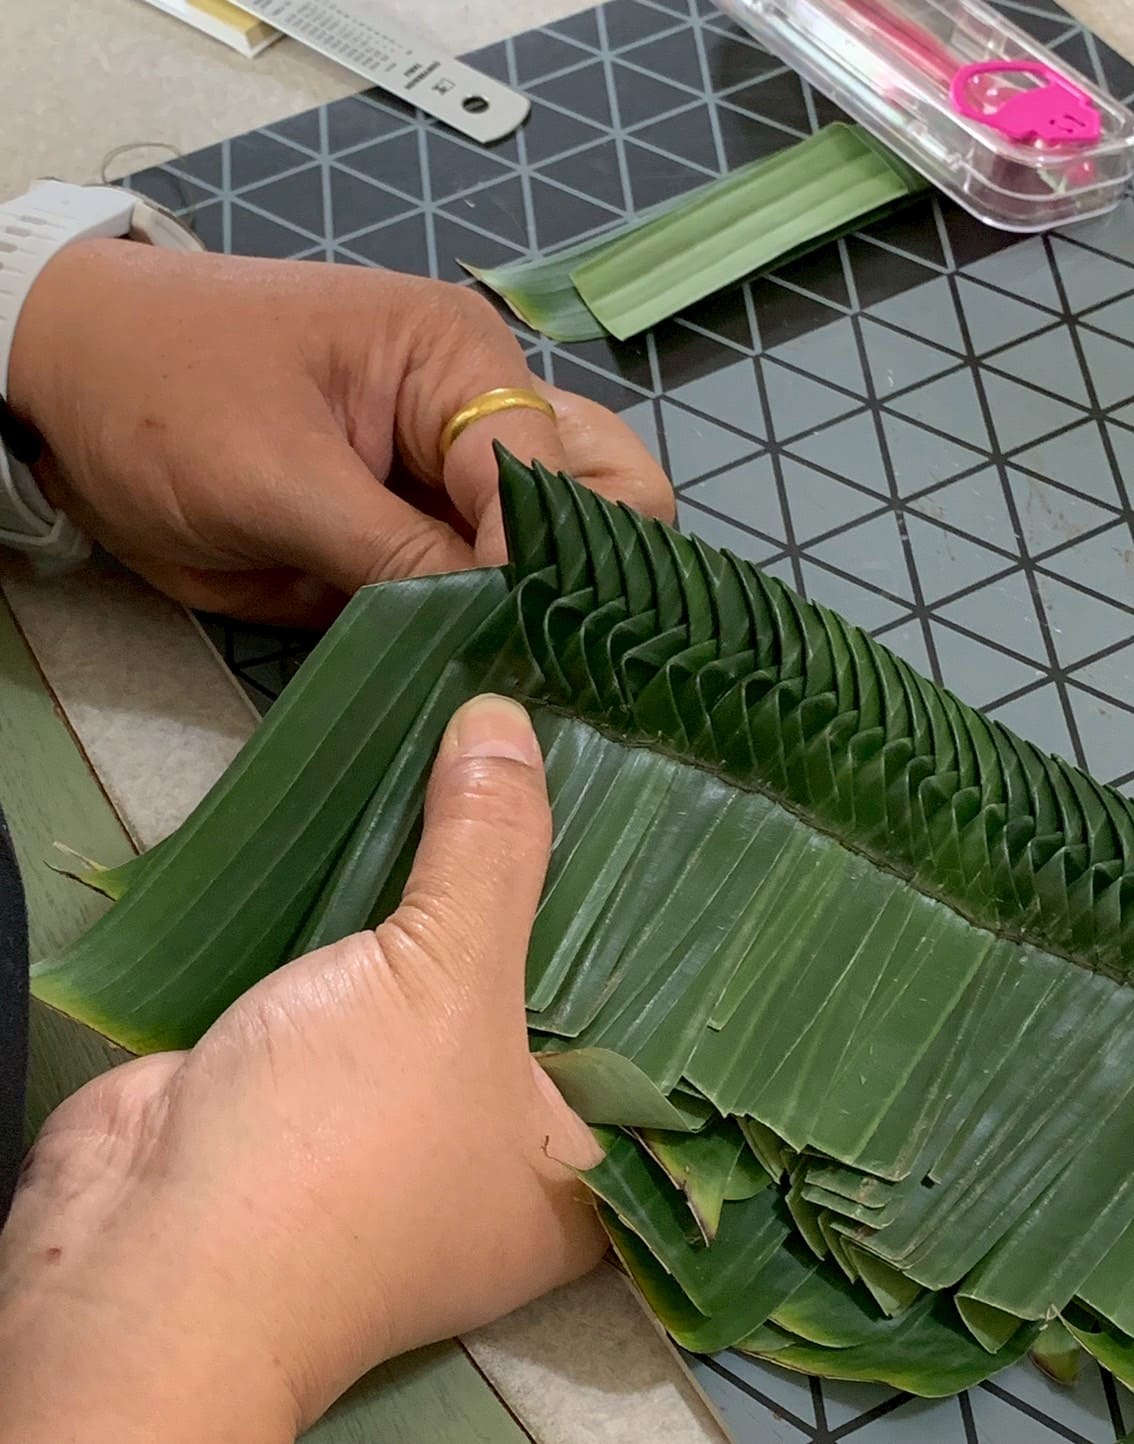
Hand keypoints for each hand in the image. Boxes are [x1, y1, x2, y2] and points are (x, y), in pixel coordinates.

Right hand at [0, 696, 604, 1442]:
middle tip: (587, 766)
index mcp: (575, 1165)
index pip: (652, 1030)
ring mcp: (399, 1116)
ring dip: (453, 889)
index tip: (675, 821)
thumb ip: (489, 852)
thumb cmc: (347, 1142)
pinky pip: (369, 977)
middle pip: (544, 987)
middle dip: (548, 889)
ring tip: (503, 768)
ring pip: (447, 977)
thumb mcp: (448, 982)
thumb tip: (508, 718)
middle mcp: (500, 1150)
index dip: (661, 926)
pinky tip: (401, 817)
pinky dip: (374, 911)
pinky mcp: (318, 1080)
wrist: (149, 1243)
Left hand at [8, 241, 673, 622]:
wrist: (67, 386)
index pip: (549, 474)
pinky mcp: (415, 529)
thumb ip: (392, 552)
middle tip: (559, 657)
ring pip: (558, 543)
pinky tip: (486, 673)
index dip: (538, 565)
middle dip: (593, 575)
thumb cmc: (159, 394)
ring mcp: (451, 475)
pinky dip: (490, 627)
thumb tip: (492, 627)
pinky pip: (478, 582)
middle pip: (602, 492)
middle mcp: (480, 413)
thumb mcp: (272, 476)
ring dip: (551, 607)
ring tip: (532, 675)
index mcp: (457, 361)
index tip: (515, 646)